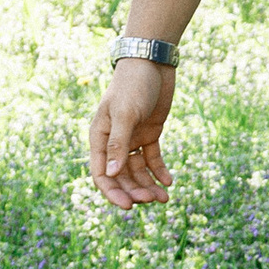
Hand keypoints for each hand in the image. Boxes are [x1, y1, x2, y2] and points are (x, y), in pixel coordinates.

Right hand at [89, 56, 176, 209]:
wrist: (153, 62)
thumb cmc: (134, 85)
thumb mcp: (125, 114)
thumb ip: (118, 144)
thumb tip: (112, 175)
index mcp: (100, 137)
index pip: (102, 174)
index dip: (113, 193)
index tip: (129, 207)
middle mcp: (114, 141)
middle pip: (121, 176)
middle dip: (135, 191)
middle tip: (153, 200)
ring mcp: (132, 138)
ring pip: (138, 171)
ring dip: (148, 185)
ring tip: (164, 197)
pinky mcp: (150, 133)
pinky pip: (152, 159)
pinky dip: (159, 171)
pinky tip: (169, 181)